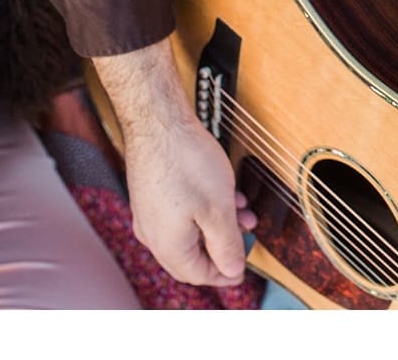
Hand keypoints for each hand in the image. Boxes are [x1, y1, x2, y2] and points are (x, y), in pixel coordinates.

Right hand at [92, 36, 257, 286]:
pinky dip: (205, 209)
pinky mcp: (152, 194)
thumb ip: (227, 246)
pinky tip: (225, 193)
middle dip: (224, 245)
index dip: (225, 273)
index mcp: (168, 246)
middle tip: (247, 233)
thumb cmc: (186, 163)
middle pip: (193, 255)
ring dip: (219, 224)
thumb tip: (233, 271)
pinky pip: (181, 213)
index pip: (198, 274)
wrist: (159, 122)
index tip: (244, 266)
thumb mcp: (219, 211)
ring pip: (190, 231)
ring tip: (243, 210)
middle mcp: (152, 234)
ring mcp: (149, 214)